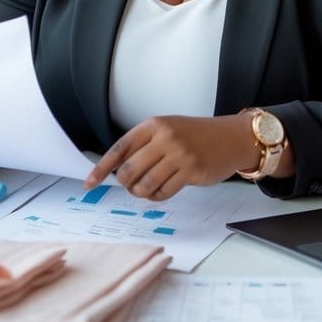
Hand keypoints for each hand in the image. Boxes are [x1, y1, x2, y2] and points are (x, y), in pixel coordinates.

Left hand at [85, 115, 255, 200]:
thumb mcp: (167, 130)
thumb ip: (144, 145)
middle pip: (129, 170)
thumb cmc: (196, 136)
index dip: (101, 168)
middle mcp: (165, 137)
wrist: (232, 137)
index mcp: (154, 125)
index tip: (90, 183)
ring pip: (145, 184)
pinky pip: (163, 192)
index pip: (119, 148)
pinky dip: (157, 196)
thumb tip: (116, 169)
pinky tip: (161, 190)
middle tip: (131, 185)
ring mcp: (179, 154)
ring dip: (141, 192)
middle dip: (126, 184)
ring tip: (147, 189)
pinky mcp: (192, 171)